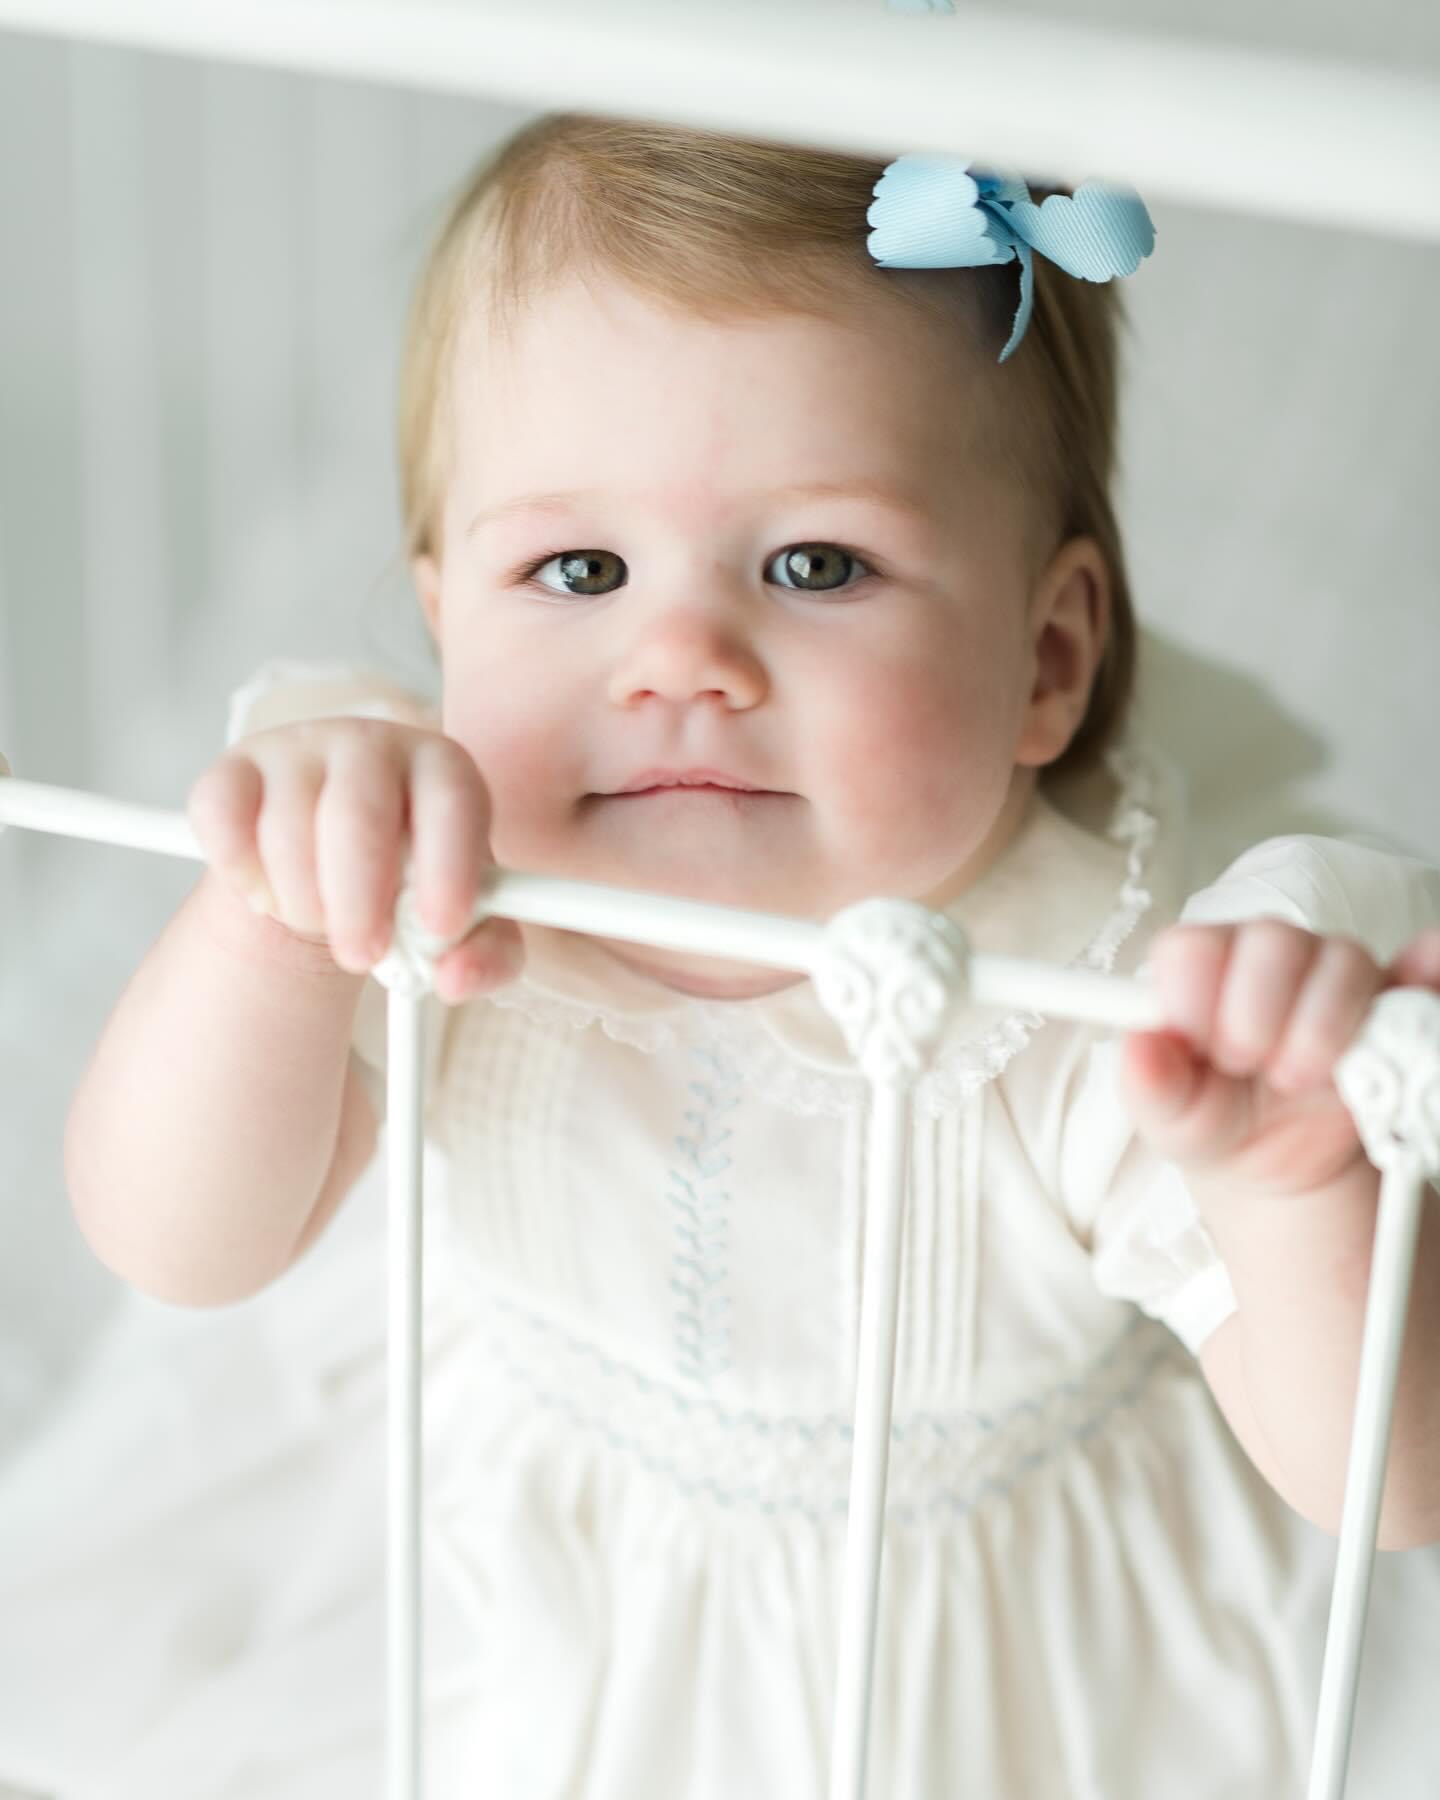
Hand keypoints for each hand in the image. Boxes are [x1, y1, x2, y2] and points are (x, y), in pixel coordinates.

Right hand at [187, 719, 523, 1003]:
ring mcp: (297, 750)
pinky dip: (242, 874)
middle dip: (359, 900)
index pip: (453, 800)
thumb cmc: (409, 887)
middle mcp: (371, 743)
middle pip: (359, 814)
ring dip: (302, 901)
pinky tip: (268, 895)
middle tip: (362, 955)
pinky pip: (223, 820)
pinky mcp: (234, 771)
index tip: (440, 927)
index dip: (448, 865)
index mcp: (442, 768)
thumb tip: (457, 978)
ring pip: (288, 828)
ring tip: (321, 922)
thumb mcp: (461, 923)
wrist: (333, 870)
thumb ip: (484, 955)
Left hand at [1119, 920, 1439, 1197]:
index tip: (1198, 1043)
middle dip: (1256, 1012)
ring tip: (1296, 1079)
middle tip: (1246, 1066)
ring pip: (1340, 959)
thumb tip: (1138, 1049)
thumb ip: (1148, 1087)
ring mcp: (1330, 974)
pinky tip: (1414, 990)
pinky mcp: (1384, 1003)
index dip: (1195, 993)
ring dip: (1320, 1026)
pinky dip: (1424, 977)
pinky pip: (1416, 973)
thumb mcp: (1170, 1120)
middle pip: (1271, 940)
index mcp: (1200, 970)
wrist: (1274, 1160)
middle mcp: (1264, 958)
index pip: (1193, 944)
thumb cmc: (1212, 1119)